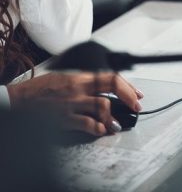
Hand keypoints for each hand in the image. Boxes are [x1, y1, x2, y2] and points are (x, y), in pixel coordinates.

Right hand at [7, 72, 143, 135]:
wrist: (18, 100)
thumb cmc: (40, 89)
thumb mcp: (65, 78)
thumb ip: (84, 82)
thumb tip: (103, 88)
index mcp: (80, 77)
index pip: (111, 76)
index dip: (127, 85)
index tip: (136, 94)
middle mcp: (79, 88)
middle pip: (111, 87)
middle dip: (128, 96)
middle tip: (136, 106)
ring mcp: (72, 103)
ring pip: (102, 106)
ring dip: (113, 117)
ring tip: (117, 124)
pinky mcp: (64, 118)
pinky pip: (86, 124)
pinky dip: (97, 128)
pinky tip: (102, 131)